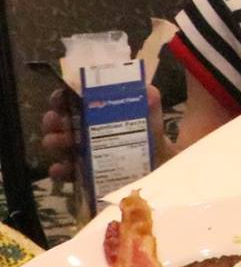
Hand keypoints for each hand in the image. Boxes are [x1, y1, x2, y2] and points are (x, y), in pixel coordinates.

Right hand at [41, 86, 169, 184]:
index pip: (76, 102)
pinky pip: (67, 174)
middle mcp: (86, 133)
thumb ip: (151, 107)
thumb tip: (149, 90)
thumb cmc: (151, 142)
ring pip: (60, 146)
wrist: (159, 170)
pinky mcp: (84, 177)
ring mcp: (82, 155)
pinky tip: (60, 168)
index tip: (60, 96)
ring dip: (55, 142)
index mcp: (100, 115)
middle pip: (62, 124)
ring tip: (58, 142)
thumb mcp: (152, 124)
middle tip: (56, 120)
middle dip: (55, 121)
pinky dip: (61, 171)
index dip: (64, 98)